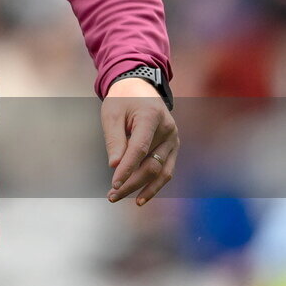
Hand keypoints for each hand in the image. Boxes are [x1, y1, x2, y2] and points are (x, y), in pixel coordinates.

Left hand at [101, 77, 178, 205]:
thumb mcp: (112, 113)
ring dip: (141, 188)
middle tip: (111, 194)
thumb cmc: (123, 100)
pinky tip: (141, 197)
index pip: (140, 148)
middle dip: (131, 182)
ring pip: (161, 172)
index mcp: (151, 116)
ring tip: (121, 197)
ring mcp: (173, 140)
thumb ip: (114, 139)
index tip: (114, 184)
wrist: (140, 87)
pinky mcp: (173, 148)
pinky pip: (166, 171)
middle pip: (151, 164)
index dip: (127, 168)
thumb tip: (115, 166)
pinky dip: (154, 186)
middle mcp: (168, 130)